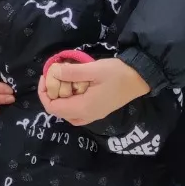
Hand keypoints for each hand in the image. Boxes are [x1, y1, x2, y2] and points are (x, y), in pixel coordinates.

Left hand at [37, 57, 151, 124]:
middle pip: (58, 111)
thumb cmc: (117, 73)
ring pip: (67, 112)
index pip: (52, 108)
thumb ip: (71, 72)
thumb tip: (52, 72)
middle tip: (56, 75)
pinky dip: (70, 101)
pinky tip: (74, 87)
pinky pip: (77, 112)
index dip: (44, 93)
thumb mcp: (93, 69)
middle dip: (52, 93)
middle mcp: (86, 116)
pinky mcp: (98, 111)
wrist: (140, 78)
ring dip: (61, 97)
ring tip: (64, 80)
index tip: (46, 76)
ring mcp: (93, 115)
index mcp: (83, 108)